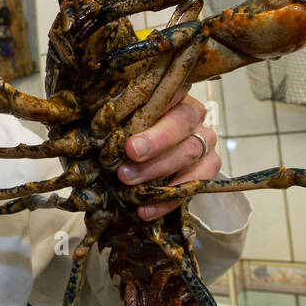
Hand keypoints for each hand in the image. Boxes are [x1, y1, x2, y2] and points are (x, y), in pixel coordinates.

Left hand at [116, 91, 218, 220]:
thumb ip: (113, 119)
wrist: (144, 155)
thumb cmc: (127, 131)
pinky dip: (168, 200)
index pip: (169, 95)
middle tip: (127, 163)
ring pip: (190, 152)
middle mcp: (193, 115)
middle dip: (154, 146)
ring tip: (130, 185)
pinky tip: (145, 210)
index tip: (129, 145)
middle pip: (181, 124)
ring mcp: (204, 141)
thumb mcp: (118, 120)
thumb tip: (96, 126)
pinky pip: (195, 184)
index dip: (150, 117)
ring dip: (158, 171)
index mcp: (171, 94)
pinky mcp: (208, 166)